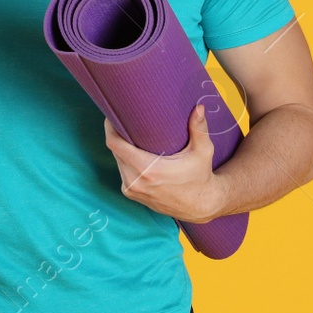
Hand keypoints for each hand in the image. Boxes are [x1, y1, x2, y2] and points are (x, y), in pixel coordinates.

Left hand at [103, 105, 226, 223]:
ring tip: (130, 134)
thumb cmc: (200, 176)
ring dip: (122, 148)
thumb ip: (199, 129)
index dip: (110, 127)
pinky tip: (134, 153)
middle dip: (118, 135)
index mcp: (148, 170)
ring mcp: (132, 189)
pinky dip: (126, 161)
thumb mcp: (202, 152)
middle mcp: (135, 181)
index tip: (113, 115)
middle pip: (115, 151)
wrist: (199, 205)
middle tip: (125, 119)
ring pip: (118, 161)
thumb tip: (199, 108)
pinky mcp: (132, 194)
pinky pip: (122, 172)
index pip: (115, 144)